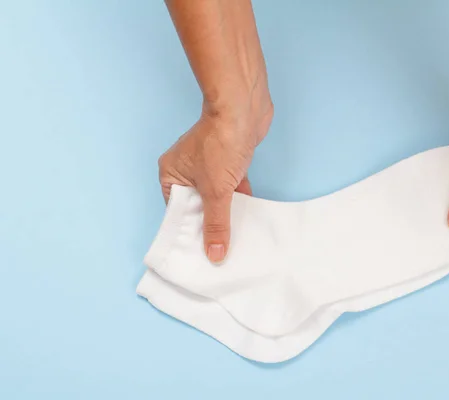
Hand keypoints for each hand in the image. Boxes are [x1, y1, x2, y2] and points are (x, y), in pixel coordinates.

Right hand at [158, 104, 272, 262]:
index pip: (177, 211)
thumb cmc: (221, 142)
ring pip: (216, 196)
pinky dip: (239, 199)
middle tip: (221, 251)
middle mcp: (186, 168)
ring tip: (236, 240)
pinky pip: (232, 186)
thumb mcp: (216, 191)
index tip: (201, 254)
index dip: (189, 232)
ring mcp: (208, 163)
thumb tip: (214, 254)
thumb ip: (216, 223)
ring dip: (228, 212)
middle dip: (210, 224)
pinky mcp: (229, 159)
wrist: (244, 108)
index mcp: (171, 174)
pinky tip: (249, 217)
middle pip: (197, 205)